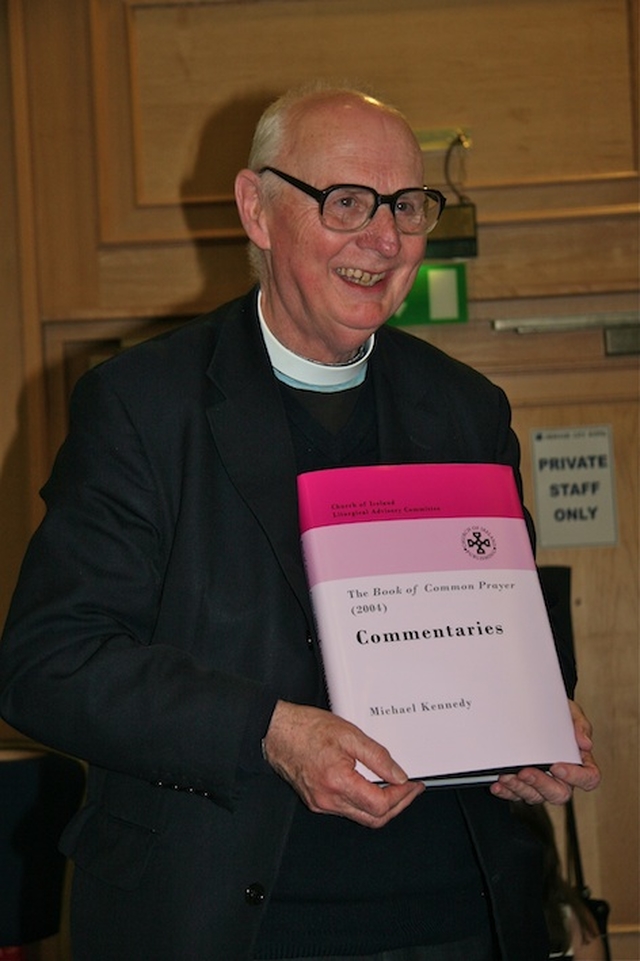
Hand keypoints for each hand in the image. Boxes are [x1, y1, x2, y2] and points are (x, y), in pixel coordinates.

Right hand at [262, 700, 423, 827]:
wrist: (277, 732)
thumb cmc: (307, 729)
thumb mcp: (349, 734)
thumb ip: (377, 757)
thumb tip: (398, 775)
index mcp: (337, 782)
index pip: (380, 804)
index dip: (402, 796)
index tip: (412, 785)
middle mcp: (328, 800)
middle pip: (374, 819)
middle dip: (397, 806)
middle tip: (409, 790)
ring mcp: (321, 804)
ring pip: (361, 817)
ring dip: (382, 806)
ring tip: (395, 788)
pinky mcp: (317, 802)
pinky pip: (347, 810)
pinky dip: (364, 802)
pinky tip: (371, 787)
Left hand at [490, 699, 600, 803]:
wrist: (537, 709)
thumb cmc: (556, 714)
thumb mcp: (570, 712)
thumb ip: (580, 725)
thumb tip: (585, 743)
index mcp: (579, 762)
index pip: (588, 778)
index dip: (576, 777)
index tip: (557, 766)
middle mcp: (562, 778)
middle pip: (560, 794)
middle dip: (541, 785)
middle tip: (526, 772)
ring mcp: (543, 783)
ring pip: (536, 796)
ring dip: (520, 788)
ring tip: (506, 777)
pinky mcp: (525, 785)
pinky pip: (517, 795)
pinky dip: (507, 791)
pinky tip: (498, 785)